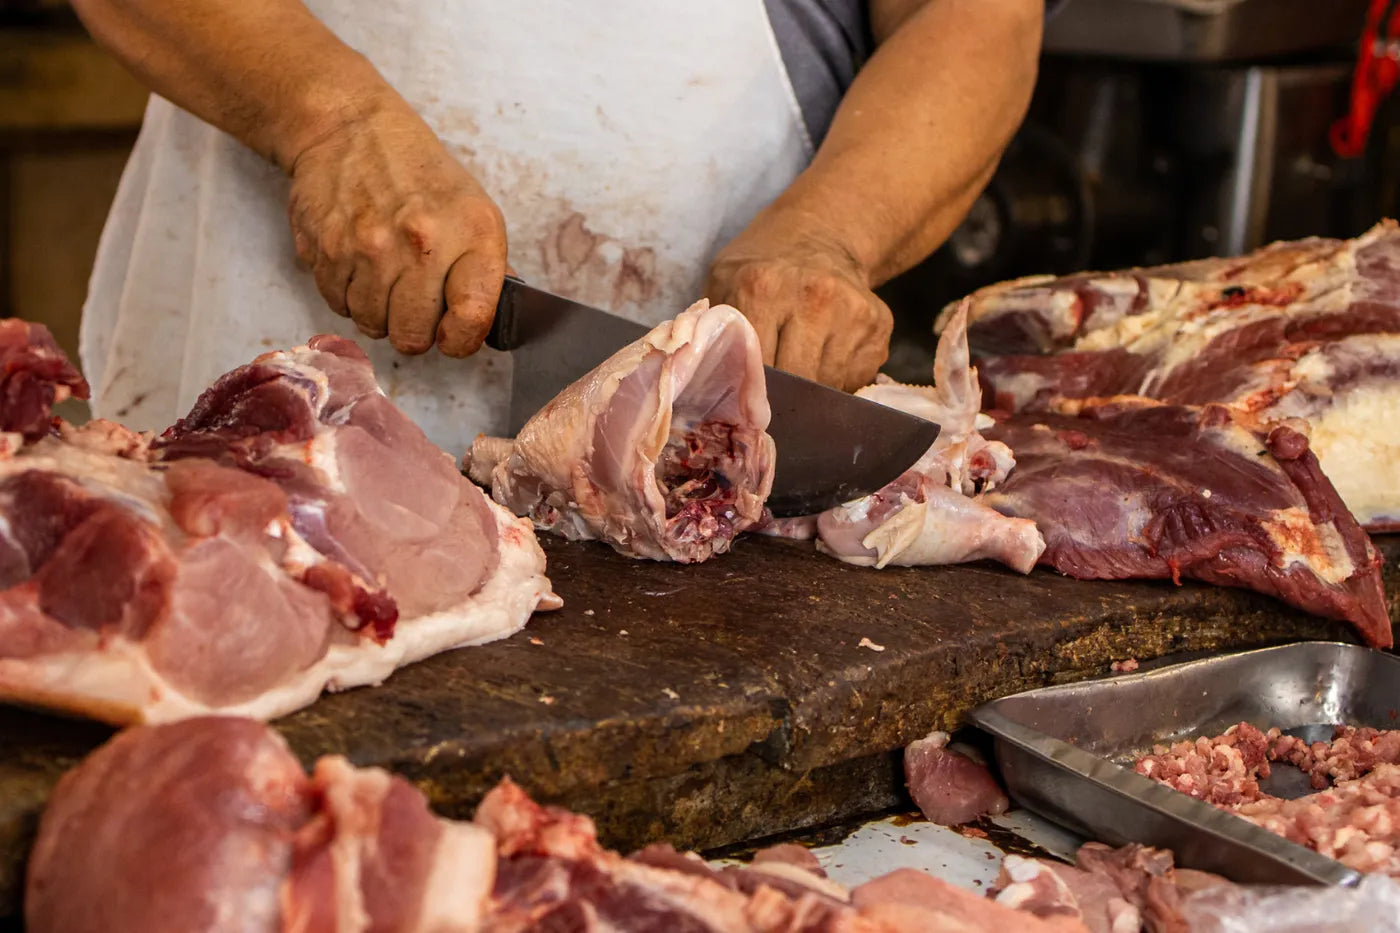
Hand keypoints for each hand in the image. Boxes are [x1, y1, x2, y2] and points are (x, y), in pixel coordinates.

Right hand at [287, 95, 506, 356]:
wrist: (350, 129)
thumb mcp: (473, 209)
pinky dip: (347, 294)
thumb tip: (492, 322)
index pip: (471, 319)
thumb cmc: (420, 173)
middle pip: (413, 337)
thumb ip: (485, 270)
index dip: (461, 339)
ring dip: (377, 311)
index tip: (454, 334)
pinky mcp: (326, 250)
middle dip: (414, 329)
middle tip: (413, 303)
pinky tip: (358, 263)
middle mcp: (421, 243)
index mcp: (471, 234)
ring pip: (371, 325)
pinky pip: (338, 305)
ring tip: (384, 275)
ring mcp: (369, 248)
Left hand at [706, 227, 892, 391]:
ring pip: (828, 386)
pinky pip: (854, 378)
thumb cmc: (762, 268)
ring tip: (798, 368)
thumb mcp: (722, 283)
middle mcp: (814, 297)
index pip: (756, 367)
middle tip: (772, 396)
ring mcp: (853, 310)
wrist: (820, 233)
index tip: (746, 400)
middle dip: (783, 395)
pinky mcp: (879, 324)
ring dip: (811, 390)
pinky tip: (824, 357)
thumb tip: (707, 380)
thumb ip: (712, 327)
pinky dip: (837, 380)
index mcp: (763, 287)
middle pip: (796, 381)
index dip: (750, 391)